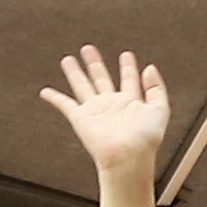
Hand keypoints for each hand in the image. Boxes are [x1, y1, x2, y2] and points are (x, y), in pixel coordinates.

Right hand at [40, 44, 168, 187]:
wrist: (128, 157)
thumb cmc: (145, 140)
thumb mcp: (160, 109)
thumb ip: (156, 87)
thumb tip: (149, 68)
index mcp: (131, 102)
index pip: (128, 79)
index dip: (128, 67)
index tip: (126, 55)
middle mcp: (111, 105)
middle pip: (101, 78)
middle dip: (95, 63)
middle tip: (88, 49)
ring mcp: (95, 111)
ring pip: (82, 85)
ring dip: (74, 72)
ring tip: (68, 59)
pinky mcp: (81, 119)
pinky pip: (64, 105)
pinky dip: (54, 98)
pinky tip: (46, 92)